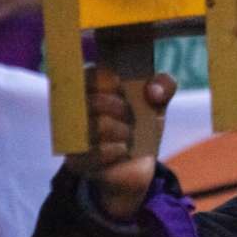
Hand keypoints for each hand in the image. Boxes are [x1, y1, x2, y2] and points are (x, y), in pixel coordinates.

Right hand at [64, 67, 177, 219]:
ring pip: (99, 126)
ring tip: (128, 134)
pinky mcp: (76, 161)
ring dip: (123, 131)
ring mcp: (72, 135)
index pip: (92, 73)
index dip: (114, 82)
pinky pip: (97, 152)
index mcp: (90, 85)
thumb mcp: (157, 101)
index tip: (124, 88)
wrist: (136, 163)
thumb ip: (164, 84)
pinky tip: (122, 150)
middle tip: (131, 116)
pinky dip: (116, 150)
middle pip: (96, 101)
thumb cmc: (141, 122)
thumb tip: (153, 91)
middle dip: (123, 109)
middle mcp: (74, 109)